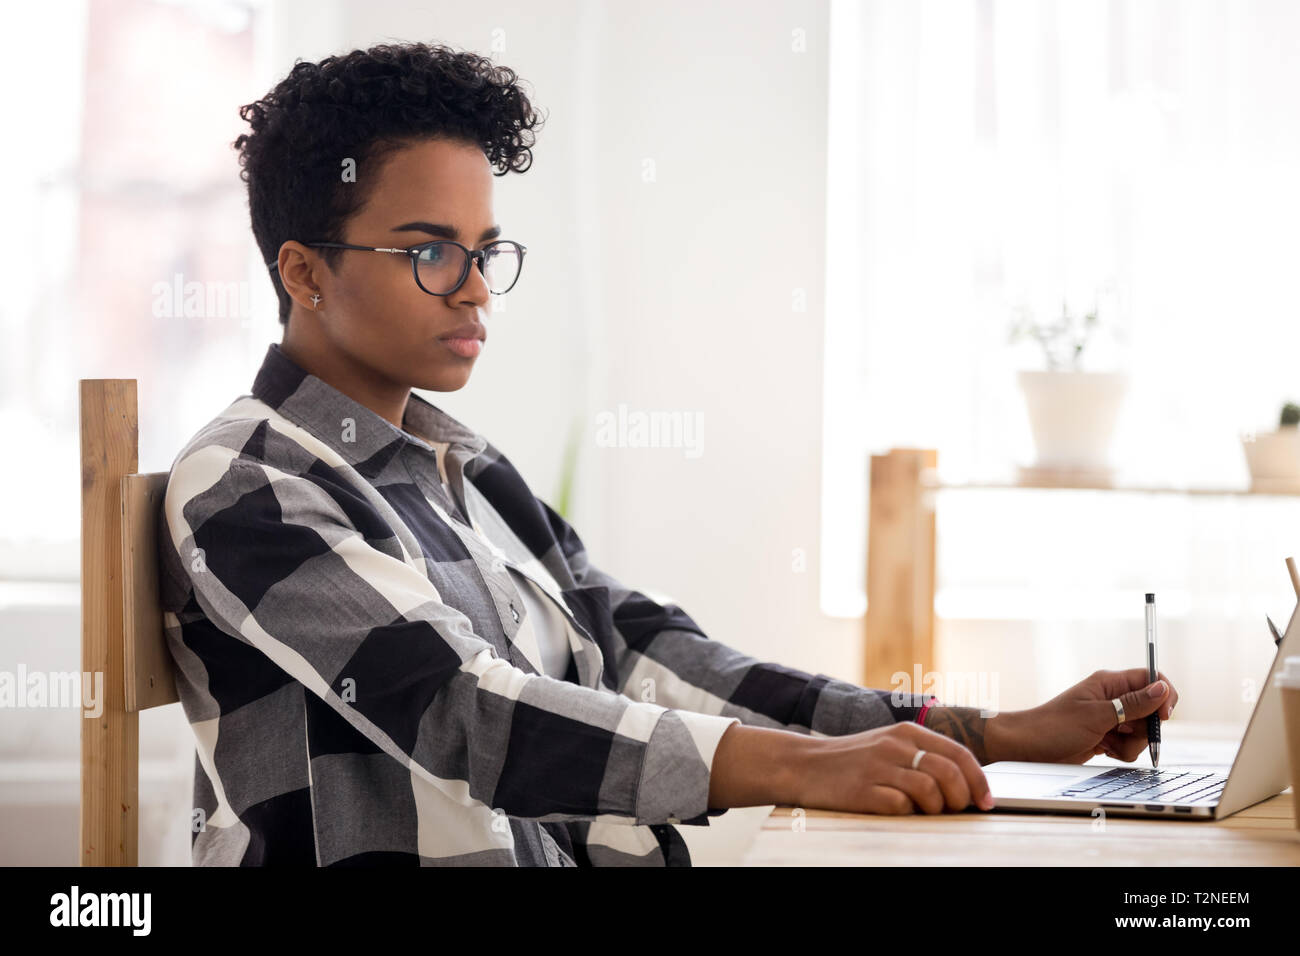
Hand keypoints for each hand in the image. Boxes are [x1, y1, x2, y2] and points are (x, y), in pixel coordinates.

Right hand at [794, 722, 995, 813]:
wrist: (804, 765)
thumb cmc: (852, 760)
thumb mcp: (888, 746)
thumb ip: (922, 756)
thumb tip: (964, 784)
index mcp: (906, 732)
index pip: (958, 752)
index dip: (979, 780)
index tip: (986, 802)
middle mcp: (894, 746)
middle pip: (949, 772)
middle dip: (962, 798)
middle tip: (956, 810)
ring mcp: (877, 767)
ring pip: (930, 790)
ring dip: (936, 808)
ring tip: (925, 811)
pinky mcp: (862, 791)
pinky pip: (900, 806)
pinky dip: (907, 813)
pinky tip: (897, 810)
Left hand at [994, 668, 1178, 764]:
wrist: (1027, 748)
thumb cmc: (1054, 727)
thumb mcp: (1097, 716)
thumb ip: (1132, 704)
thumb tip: (1162, 689)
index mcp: (1109, 683)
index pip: (1151, 679)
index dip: (1164, 696)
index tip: (1164, 717)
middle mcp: (1111, 698)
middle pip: (1151, 710)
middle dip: (1145, 728)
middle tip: (1123, 734)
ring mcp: (1109, 718)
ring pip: (1141, 731)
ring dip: (1131, 744)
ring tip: (1107, 744)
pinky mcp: (1106, 736)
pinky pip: (1129, 745)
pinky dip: (1121, 751)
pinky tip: (1103, 751)